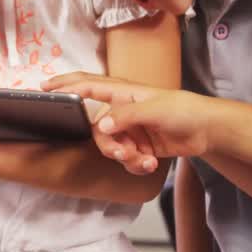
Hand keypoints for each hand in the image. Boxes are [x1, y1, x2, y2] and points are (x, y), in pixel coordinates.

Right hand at [45, 73, 214, 169]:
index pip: (87, 86)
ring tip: (144, 159)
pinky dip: (135, 165)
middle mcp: (122, 111)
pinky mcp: (138, 147)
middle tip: (123, 153)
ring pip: (111, 148)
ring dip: (126, 158)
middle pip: (97, 130)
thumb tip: (100, 126)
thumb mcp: (154, 109)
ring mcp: (130, 130)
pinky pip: (125, 160)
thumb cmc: (183, 109)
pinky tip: (150, 163)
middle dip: (109, 145)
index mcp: (122, 92)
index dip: (65, 86)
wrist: (207, 131)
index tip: (45, 89)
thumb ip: (125, 116)